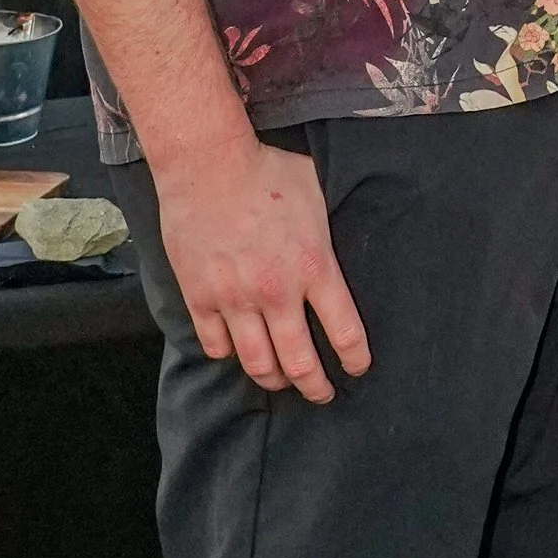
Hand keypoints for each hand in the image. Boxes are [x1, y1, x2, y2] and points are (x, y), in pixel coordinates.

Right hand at [150, 129, 368, 404]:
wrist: (207, 164)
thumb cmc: (267, 171)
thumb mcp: (317, 195)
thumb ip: (328, 230)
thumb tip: (339, 240)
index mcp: (315, 267)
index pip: (345, 331)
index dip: (355, 358)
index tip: (358, 368)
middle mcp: (277, 292)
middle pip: (300, 362)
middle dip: (315, 386)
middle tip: (322, 394)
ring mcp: (235, 299)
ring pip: (257, 363)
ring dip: (274, 379)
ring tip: (282, 381)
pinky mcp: (200, 297)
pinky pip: (216, 345)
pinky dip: (229, 354)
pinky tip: (238, 351)